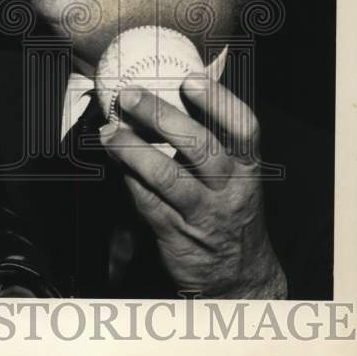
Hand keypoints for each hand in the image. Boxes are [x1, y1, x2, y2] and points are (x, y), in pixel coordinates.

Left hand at [100, 73, 286, 298]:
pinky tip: (114, 162)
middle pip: (200, 146)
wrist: (238, 276)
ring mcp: (203, 214)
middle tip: (130, 96)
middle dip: (161, 116)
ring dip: (132, 149)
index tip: (191, 79)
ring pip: (167, 176)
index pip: (243, 128)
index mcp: (247, 166)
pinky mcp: (176, 235)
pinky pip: (147, 202)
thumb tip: (181, 87)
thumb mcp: (235, 174)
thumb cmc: (229, 209)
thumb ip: (214, 136)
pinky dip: (128, 178)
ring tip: (109, 132)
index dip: (218, 101)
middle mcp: (230, 189)